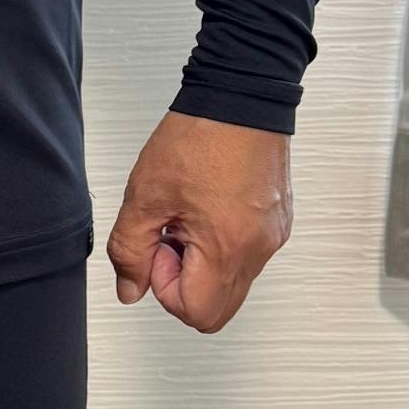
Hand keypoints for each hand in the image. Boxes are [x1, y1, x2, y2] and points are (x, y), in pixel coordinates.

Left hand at [106, 113, 291, 332]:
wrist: (241, 95)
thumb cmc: (201, 136)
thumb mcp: (145, 196)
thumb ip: (130, 251)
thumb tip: (131, 288)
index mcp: (227, 248)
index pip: (196, 313)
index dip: (165, 289)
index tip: (158, 248)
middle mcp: (258, 249)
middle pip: (218, 308)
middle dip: (184, 284)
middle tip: (170, 238)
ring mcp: (273, 236)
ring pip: (232, 282)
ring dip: (202, 264)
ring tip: (187, 217)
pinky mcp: (278, 221)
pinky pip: (247, 255)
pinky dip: (222, 246)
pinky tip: (206, 207)